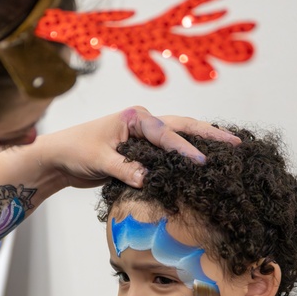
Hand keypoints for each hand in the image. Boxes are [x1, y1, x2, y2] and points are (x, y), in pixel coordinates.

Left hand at [34, 105, 240, 188]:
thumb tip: (147, 178)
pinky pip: (170, 151)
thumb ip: (124, 169)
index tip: (203, 162)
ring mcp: (144, 135)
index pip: (166, 134)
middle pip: (183, 126)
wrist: (59, 157)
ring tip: (230, 149)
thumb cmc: (76, 151)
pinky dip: (186, 154)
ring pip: (179, 136)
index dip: (185, 149)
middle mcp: (143, 122)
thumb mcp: (99, 160)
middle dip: (210, 134)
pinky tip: (203, 163)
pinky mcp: (142, 150)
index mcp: (135, 117)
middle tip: (237, 143)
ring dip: (202, 141)